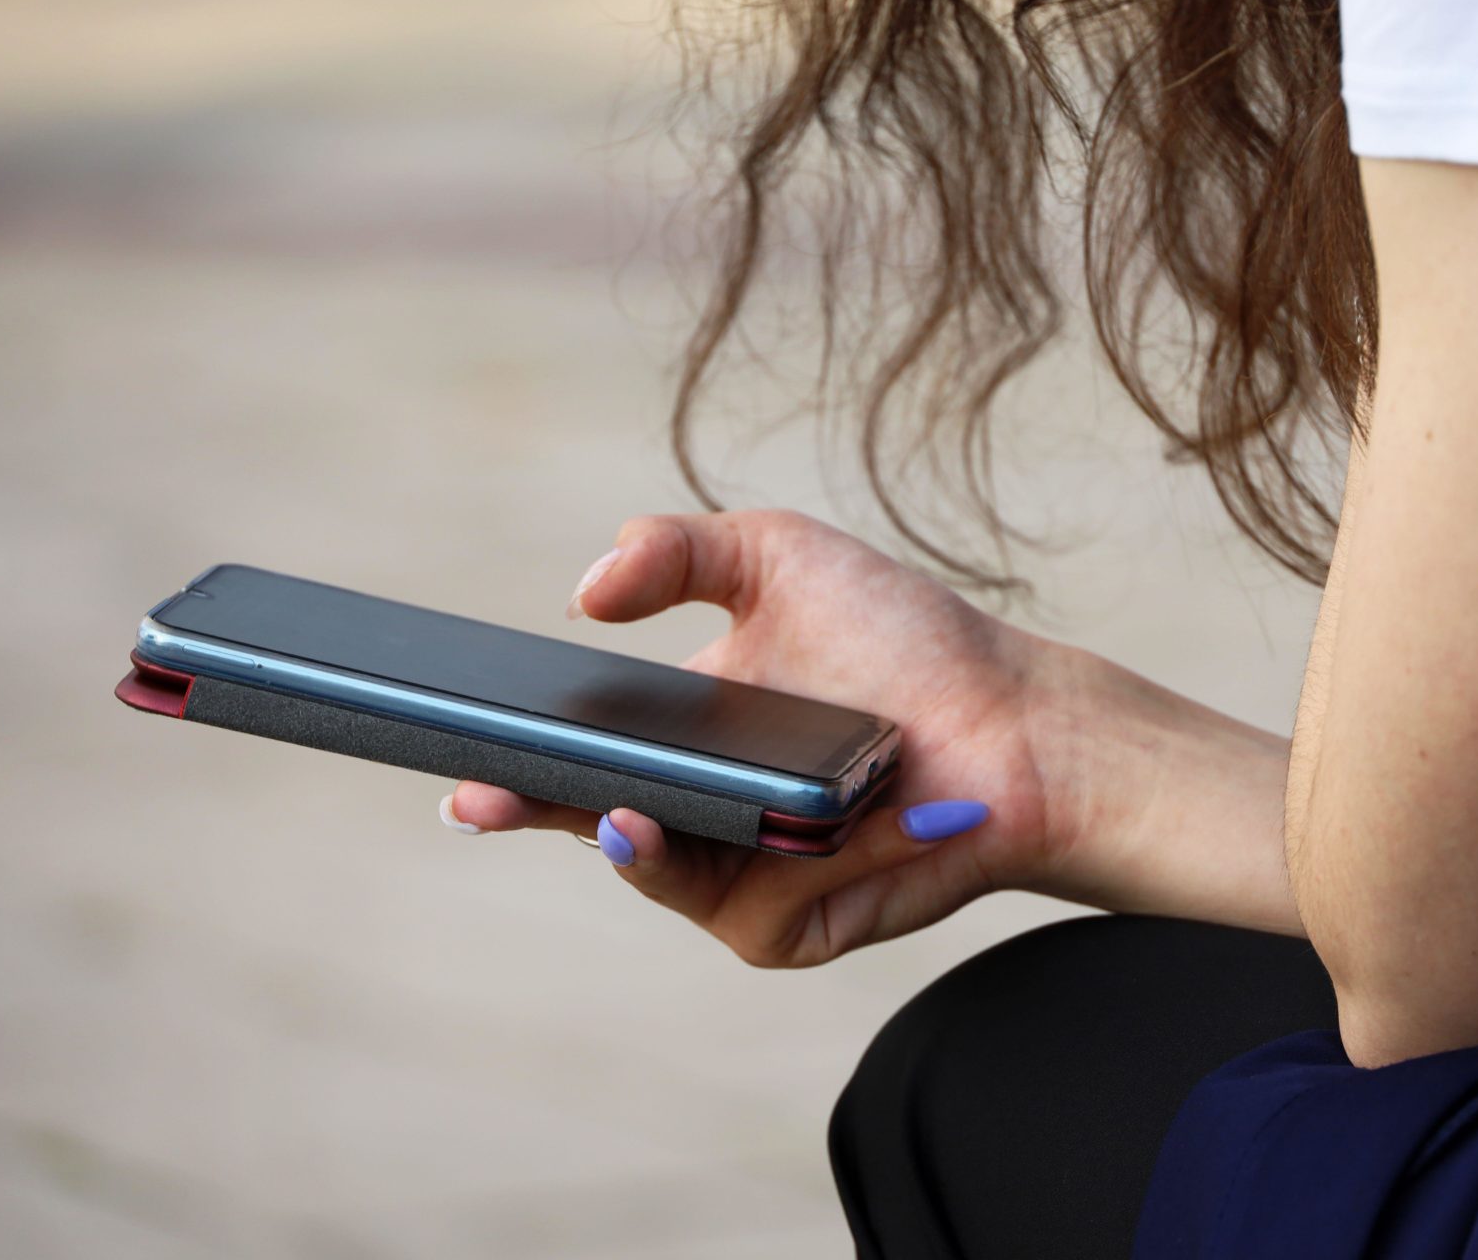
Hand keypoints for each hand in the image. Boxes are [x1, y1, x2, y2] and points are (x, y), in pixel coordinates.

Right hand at [446, 511, 1297, 964]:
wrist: (1014, 717)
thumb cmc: (904, 639)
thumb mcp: (778, 557)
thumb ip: (677, 547)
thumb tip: (585, 589)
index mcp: (680, 736)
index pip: (578, 755)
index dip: (515, 762)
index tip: (462, 759)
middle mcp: (700, 813)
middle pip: (594, 826)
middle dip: (535, 813)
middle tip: (489, 796)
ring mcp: (743, 877)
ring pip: (662, 880)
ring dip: (649, 849)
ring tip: (629, 814)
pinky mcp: (795, 928)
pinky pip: (754, 909)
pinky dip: (789, 859)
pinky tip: (822, 822)